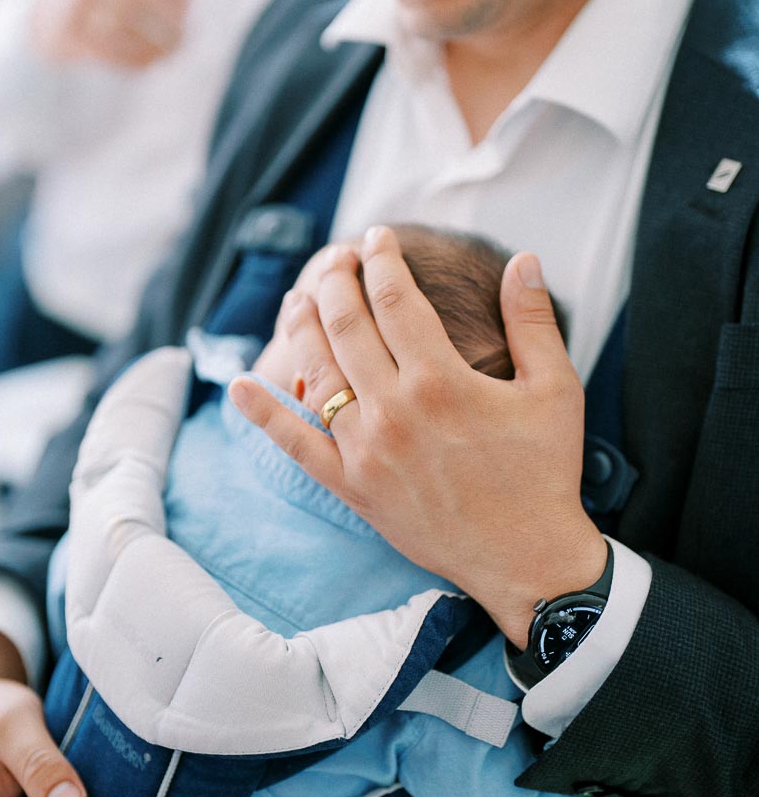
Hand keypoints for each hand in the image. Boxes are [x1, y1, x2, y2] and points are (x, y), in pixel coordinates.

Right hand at [31, 0, 190, 68]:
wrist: (37, 22)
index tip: (187, 11)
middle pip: (138, 0)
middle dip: (167, 21)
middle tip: (184, 37)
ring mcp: (75, 10)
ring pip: (125, 29)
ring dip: (154, 45)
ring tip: (169, 53)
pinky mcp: (69, 39)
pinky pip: (110, 53)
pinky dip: (135, 61)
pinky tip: (149, 65)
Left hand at [229, 226, 605, 647]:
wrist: (526, 559)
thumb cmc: (544, 472)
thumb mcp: (555, 389)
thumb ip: (533, 320)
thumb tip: (522, 259)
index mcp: (441, 379)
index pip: (394, 297)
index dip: (381, 259)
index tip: (376, 237)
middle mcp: (394, 409)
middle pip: (346, 324)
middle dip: (335, 280)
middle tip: (336, 257)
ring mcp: (365, 450)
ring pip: (316, 372)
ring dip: (301, 326)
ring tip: (299, 298)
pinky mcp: (351, 487)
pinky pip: (295, 445)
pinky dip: (264, 414)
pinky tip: (239, 385)